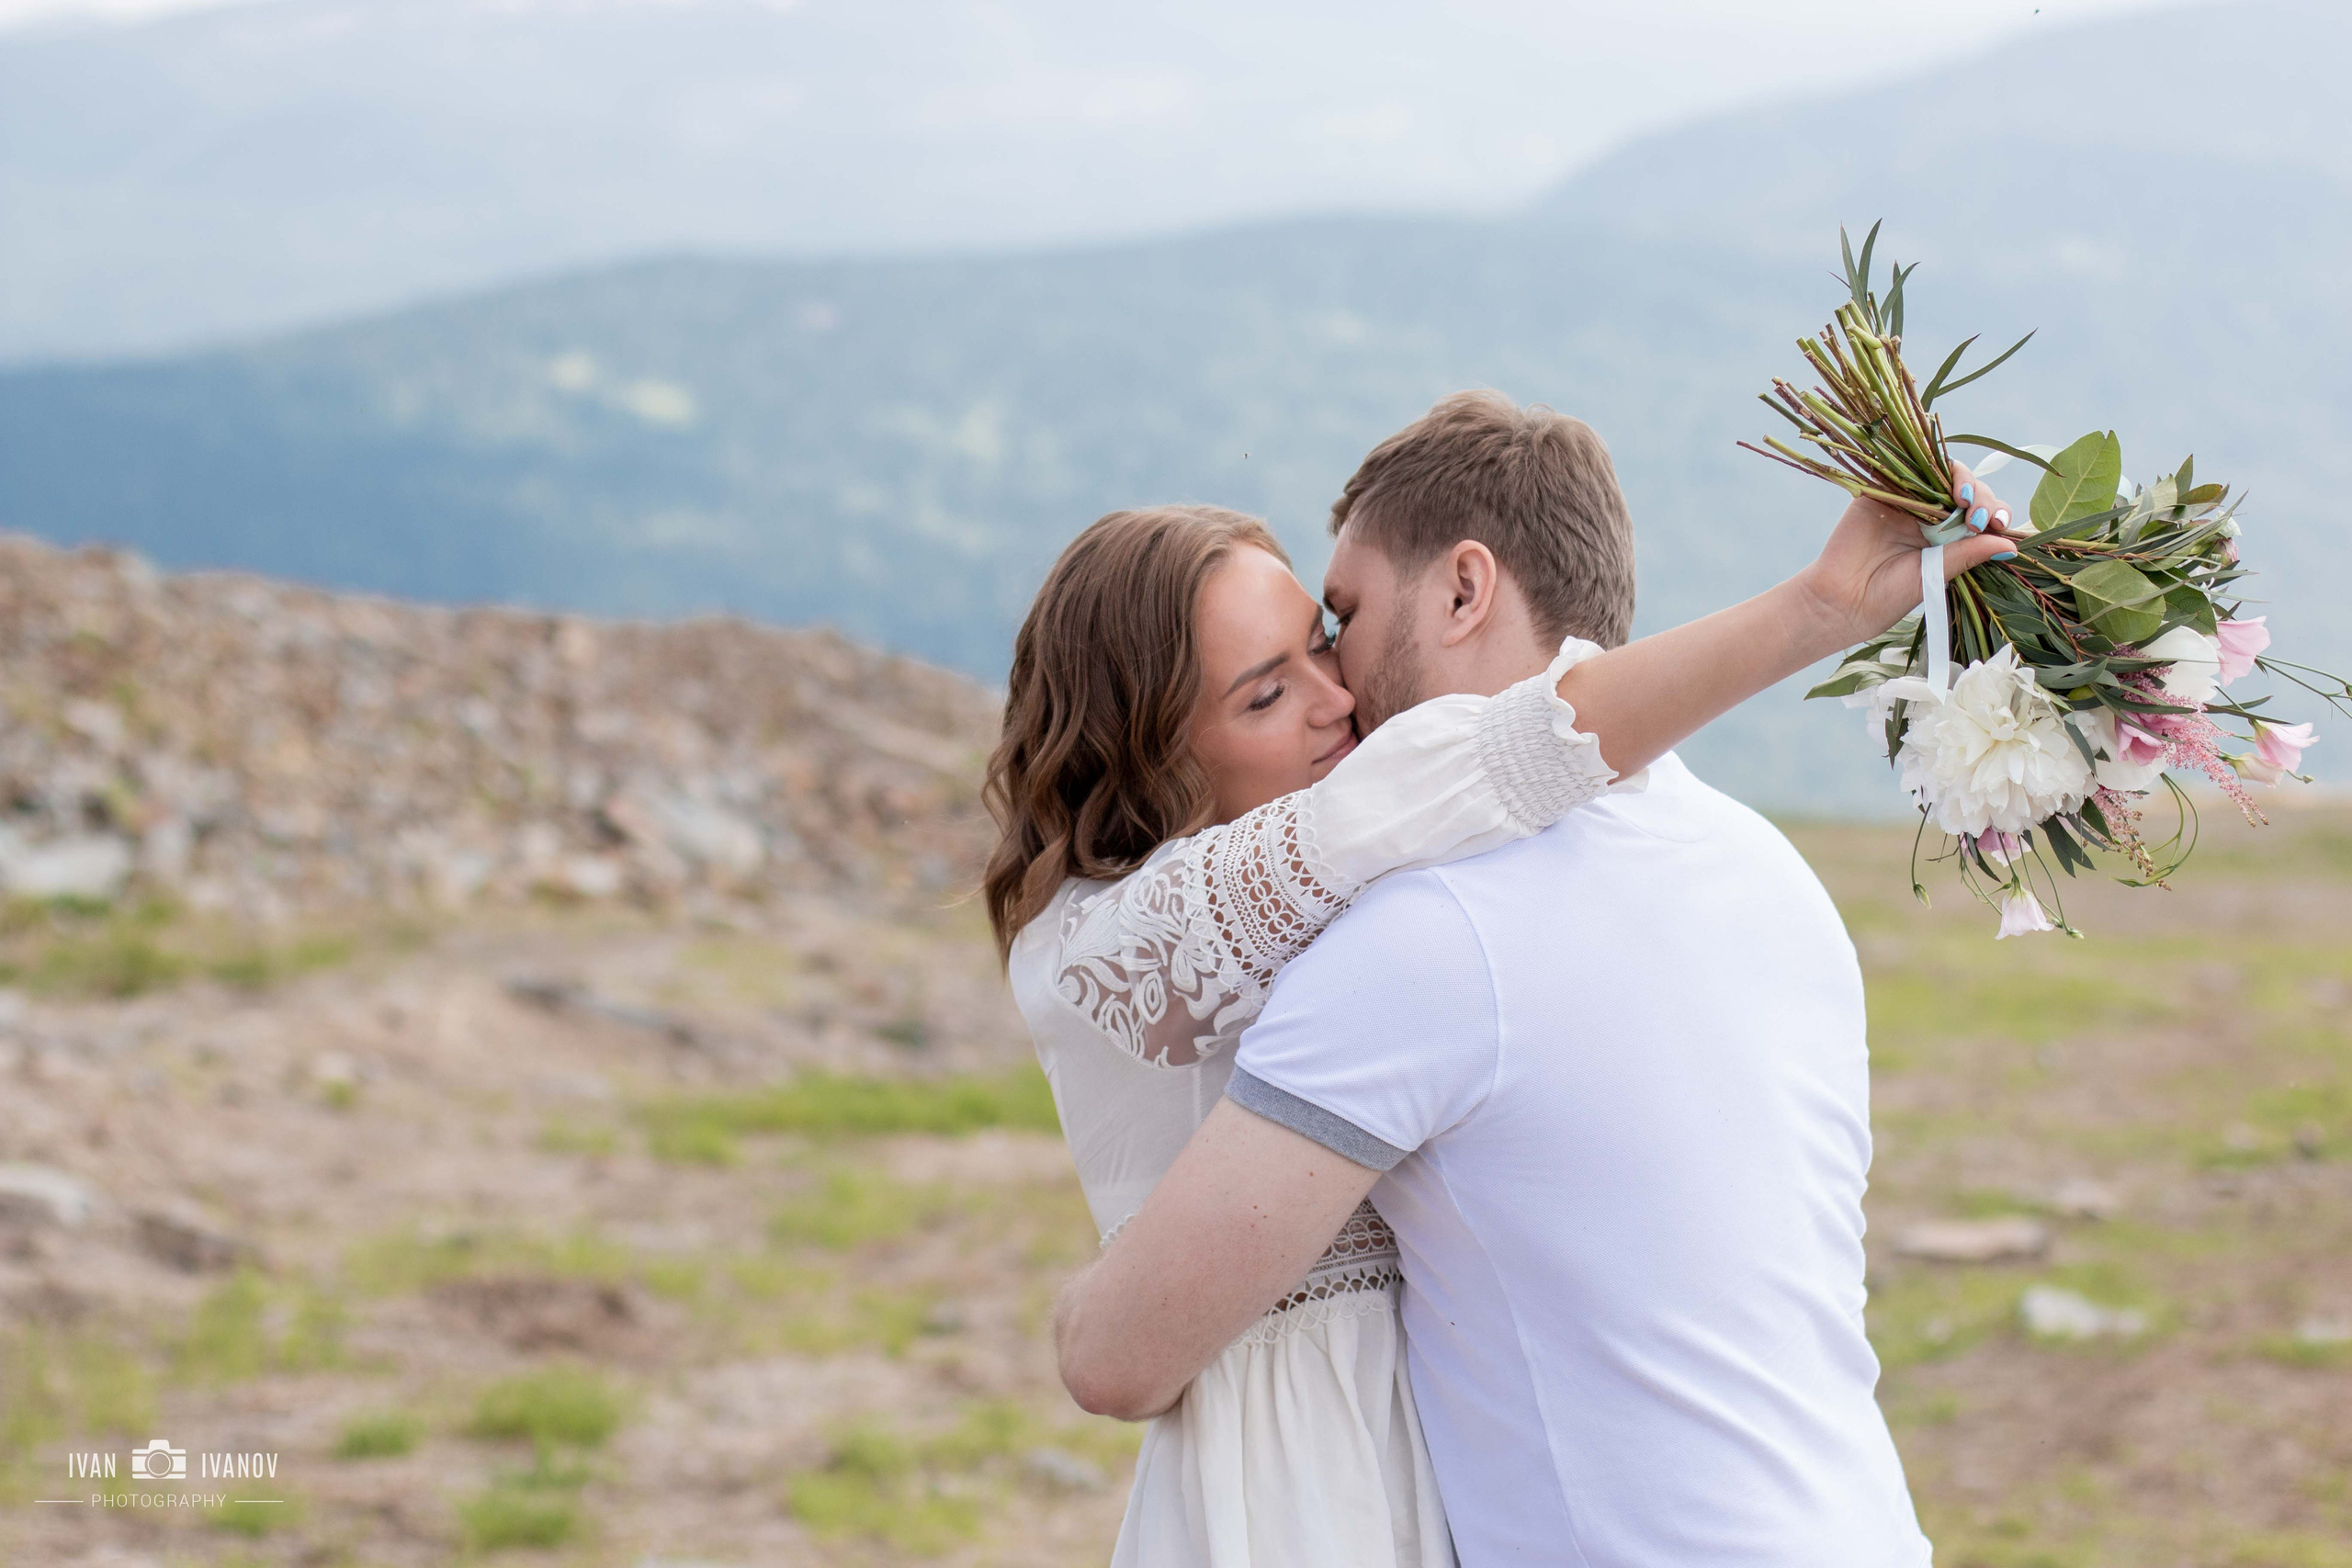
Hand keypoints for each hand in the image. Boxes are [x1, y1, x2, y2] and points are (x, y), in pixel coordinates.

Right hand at [1790, 459, 2017, 652]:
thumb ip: (1967, 555)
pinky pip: (1904, 466)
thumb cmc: (1887, 596)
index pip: (1981, 515)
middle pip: (1967, 490)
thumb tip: (2011, 544)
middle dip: (1982, 498)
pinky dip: (1922, 461)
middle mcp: (1931, 516)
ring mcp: (1906, 501)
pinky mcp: (1880, 490)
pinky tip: (1938, 473)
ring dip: (1959, 479)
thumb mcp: (1934, 575)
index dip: (1995, 513)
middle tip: (1978, 518)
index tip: (1998, 525)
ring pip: (1941, 474)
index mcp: (1949, 538)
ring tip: (1963, 497)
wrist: (1840, 600)